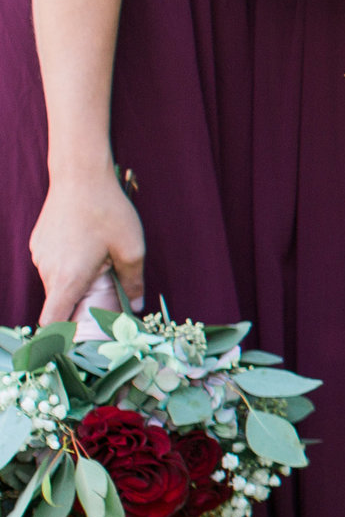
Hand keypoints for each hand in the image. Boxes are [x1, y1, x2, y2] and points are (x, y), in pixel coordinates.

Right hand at [29, 167, 143, 327]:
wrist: (80, 176)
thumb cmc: (108, 212)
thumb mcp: (131, 250)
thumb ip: (133, 283)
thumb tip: (134, 307)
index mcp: (67, 278)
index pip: (52, 320)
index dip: (61, 335)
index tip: (76, 339)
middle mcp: (47, 270)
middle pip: (59, 301)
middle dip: (79, 305)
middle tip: (105, 297)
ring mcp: (39, 255)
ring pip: (56, 282)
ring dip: (75, 282)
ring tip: (100, 265)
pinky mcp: (38, 243)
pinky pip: (53, 264)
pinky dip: (68, 266)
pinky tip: (88, 248)